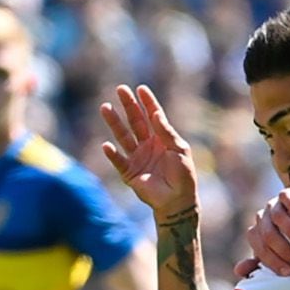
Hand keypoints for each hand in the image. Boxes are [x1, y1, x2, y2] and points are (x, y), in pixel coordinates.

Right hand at [99, 85, 198, 221]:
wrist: (177, 201)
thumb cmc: (183, 176)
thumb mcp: (179, 150)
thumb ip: (167, 132)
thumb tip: (155, 113)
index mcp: (162, 138)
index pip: (153, 115)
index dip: (147, 102)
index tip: (141, 88)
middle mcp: (147, 145)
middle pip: (135, 121)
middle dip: (128, 105)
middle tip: (120, 89)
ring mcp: (137, 157)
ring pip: (123, 136)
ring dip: (114, 123)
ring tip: (105, 108)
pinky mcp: (129, 172)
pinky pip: (118, 160)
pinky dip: (112, 154)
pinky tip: (107, 145)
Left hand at [243, 189, 289, 275]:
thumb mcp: (276, 257)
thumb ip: (258, 265)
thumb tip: (239, 270)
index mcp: (257, 233)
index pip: (258, 246)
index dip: (272, 261)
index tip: (287, 272)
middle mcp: (263, 218)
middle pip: (268, 234)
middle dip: (283, 251)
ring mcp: (275, 205)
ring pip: (277, 217)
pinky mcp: (288, 193)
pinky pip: (287, 197)